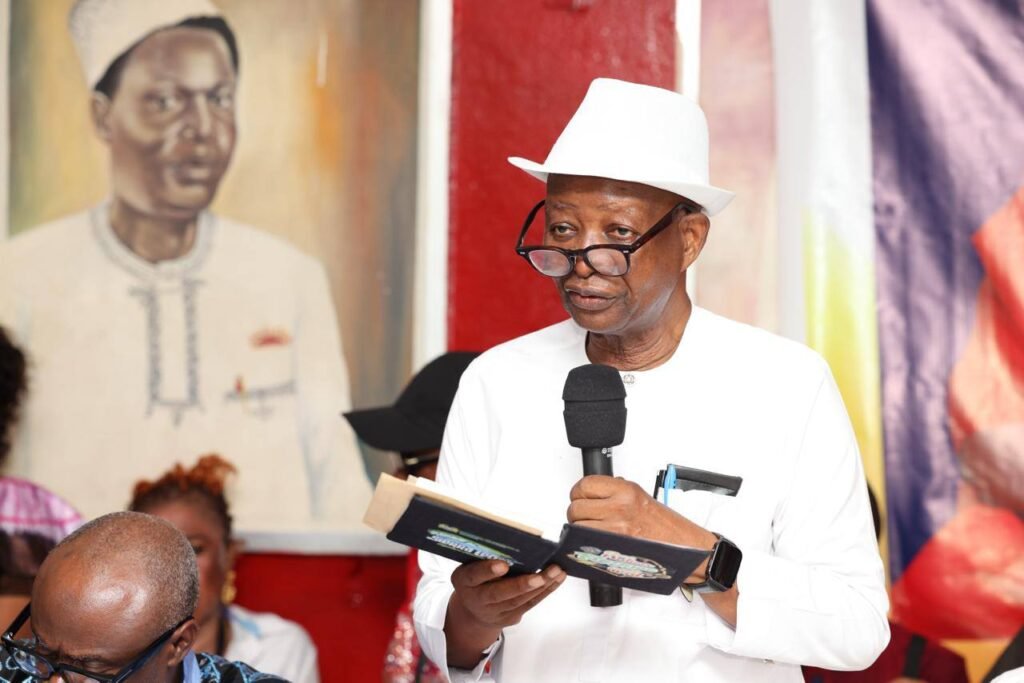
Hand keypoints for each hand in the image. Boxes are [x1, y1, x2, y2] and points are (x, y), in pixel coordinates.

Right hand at [445, 560, 564, 667]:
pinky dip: (546, 590)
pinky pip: (530, 604)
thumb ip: (483, 557)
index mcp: (465, 581)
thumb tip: (511, 538)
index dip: (488, 571)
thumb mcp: (469, 566)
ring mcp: (496, 612)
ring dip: (541, 586)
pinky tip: (557, 578)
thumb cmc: (474, 580)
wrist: (473, 611)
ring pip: (519, 600)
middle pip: (499, 594)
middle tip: (539, 577)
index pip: (474, 576)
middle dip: (521, 585)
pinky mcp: (511, 617)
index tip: (502, 565)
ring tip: (556, 571)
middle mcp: (478, 599)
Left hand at [567, 475, 737, 626]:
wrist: (685, 548)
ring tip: (593, 531)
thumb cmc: (666, 526)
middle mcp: (619, 508)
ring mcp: (615, 529)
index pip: (585, 485)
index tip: (582, 498)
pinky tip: (593, 542)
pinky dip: (584, 544)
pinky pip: (585, 544)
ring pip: (577, 527)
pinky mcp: (613, 548)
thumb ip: (615, 492)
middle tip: (588, 517)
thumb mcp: (640, 496)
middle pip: (575, 508)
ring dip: (580, 530)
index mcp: (626, 491)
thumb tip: (593, 492)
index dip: (579, 493)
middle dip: (577, 513)